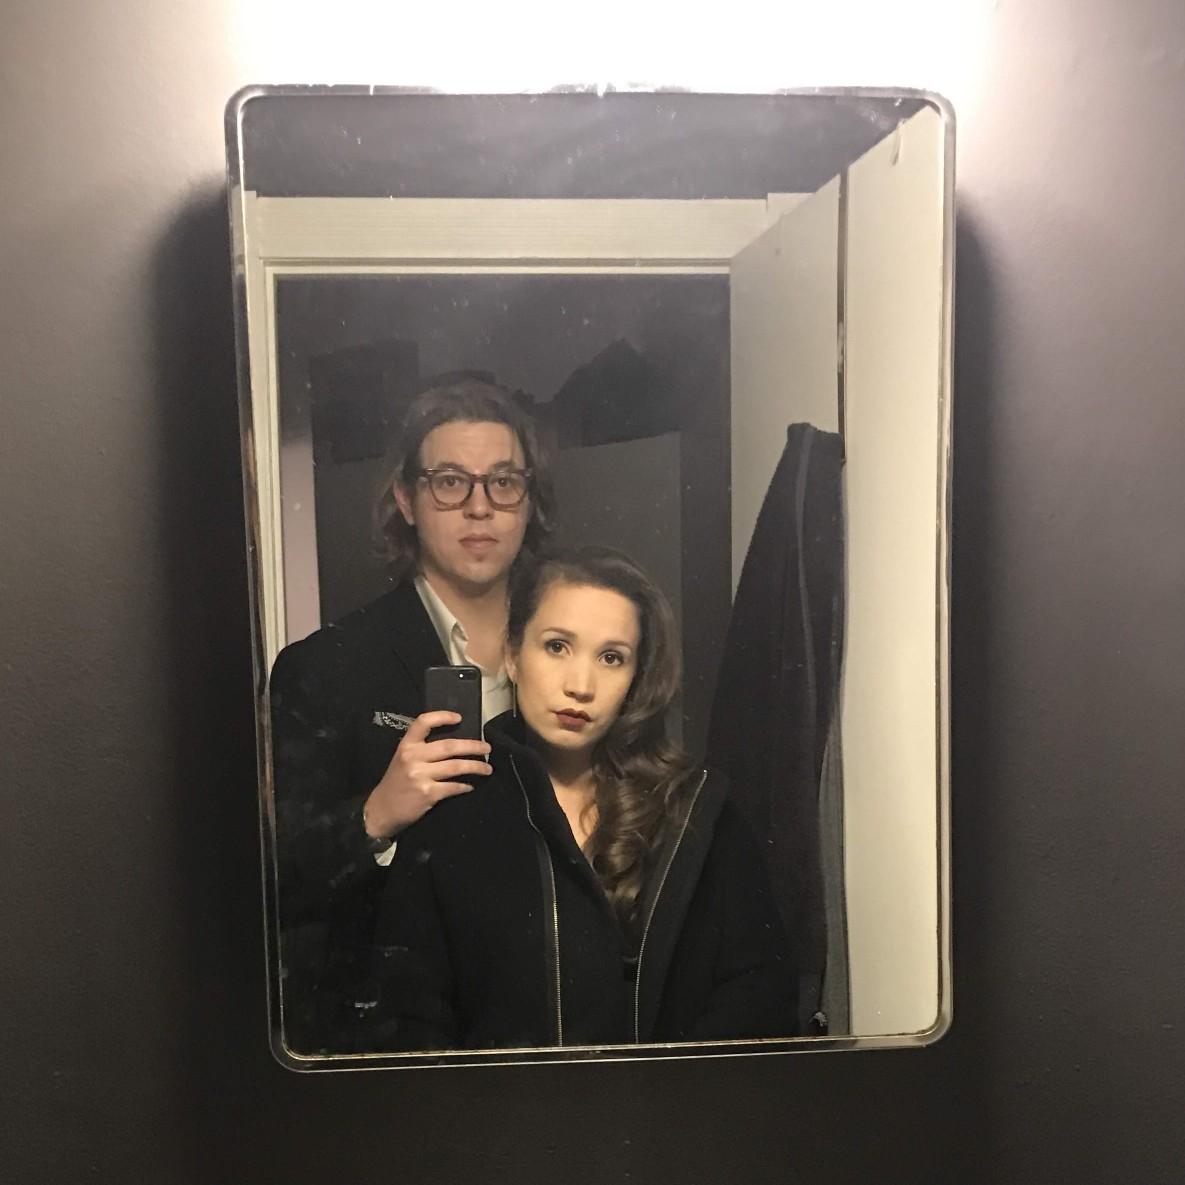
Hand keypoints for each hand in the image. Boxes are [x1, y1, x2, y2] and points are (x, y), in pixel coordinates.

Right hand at [362, 711, 491, 840]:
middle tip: (487, 748)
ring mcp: (420, 775)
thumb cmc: (395, 783)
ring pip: (456, 766)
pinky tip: (470, 786)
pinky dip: (465, 786)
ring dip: (476, 767)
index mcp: (406, 745)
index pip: (423, 722)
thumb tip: (455, 745)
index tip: (459, 718)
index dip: (442, 717)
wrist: (381, 810)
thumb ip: (422, 750)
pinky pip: (454, 787)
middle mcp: (413, 757)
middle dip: (473, 746)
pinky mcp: (428, 793)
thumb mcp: (402, 760)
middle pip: (449, 746)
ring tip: (487, 768)